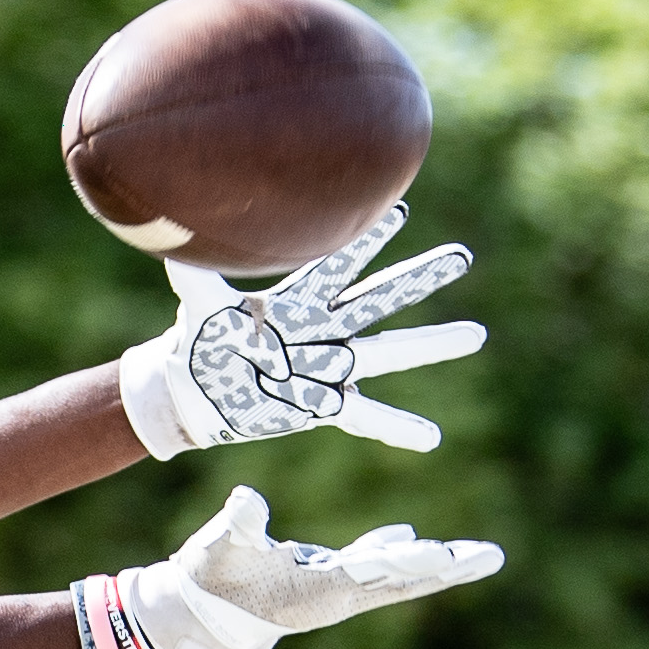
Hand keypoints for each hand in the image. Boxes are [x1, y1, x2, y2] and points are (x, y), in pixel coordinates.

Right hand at [76, 485, 505, 648]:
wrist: (194, 618)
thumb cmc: (205, 582)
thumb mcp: (216, 549)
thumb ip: (237, 524)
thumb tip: (247, 498)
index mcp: (313, 591)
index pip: (368, 573)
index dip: (402, 560)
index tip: (439, 554)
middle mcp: (334, 596)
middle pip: (402, 582)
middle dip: (446, 568)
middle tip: (490, 557)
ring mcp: (333, 591)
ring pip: (395, 578)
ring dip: (437, 564)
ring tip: (479, 554)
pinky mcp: (323, 579)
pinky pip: (370, 567)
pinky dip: (393, 551)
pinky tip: (411, 534)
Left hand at [116, 207, 486, 458]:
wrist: (194, 391)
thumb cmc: (198, 340)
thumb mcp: (198, 305)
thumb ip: (193, 272)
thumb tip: (173, 237)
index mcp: (296, 299)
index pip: (337, 265)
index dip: (365, 242)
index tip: (399, 211)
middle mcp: (322, 329)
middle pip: (379, 300)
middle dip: (419, 280)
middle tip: (462, 257)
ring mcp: (328, 367)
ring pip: (389, 353)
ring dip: (431, 345)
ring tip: (475, 334)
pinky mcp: (323, 406)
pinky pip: (367, 418)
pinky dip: (397, 429)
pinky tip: (431, 438)